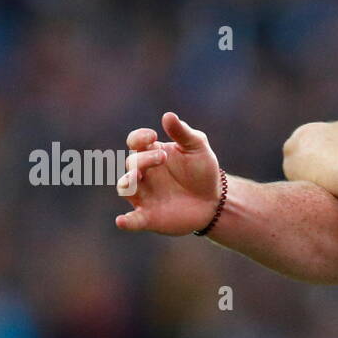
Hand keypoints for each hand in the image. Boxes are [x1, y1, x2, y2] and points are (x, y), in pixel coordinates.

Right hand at [115, 112, 221, 235]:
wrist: (215, 200)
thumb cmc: (203, 171)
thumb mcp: (197, 148)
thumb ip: (183, 133)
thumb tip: (168, 115)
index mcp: (151, 153)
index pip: (135, 142)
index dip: (139, 137)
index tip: (153, 136)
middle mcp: (143, 174)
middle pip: (132, 163)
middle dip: (144, 159)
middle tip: (163, 158)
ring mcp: (144, 195)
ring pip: (125, 187)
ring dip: (128, 182)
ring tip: (137, 177)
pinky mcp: (150, 217)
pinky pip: (133, 220)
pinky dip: (126, 222)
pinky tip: (122, 222)